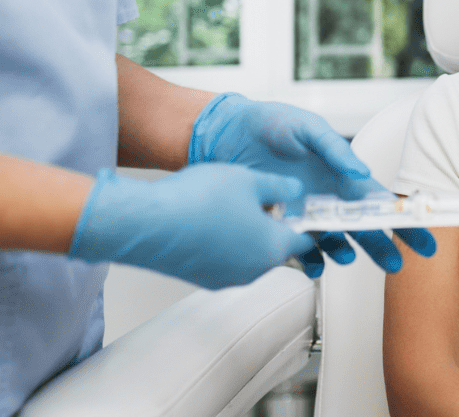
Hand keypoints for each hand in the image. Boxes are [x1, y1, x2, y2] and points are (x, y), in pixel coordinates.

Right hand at [68, 164, 314, 289]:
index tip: (313, 214)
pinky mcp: (202, 278)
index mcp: (273, 248)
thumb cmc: (196, 201)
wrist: (145, 222)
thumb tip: (295, 191)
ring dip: (248, 234)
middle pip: (277, 248)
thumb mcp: (250, 180)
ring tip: (232, 206)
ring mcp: (226, 278)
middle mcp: (253, 270)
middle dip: (276, 226)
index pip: (308, 240)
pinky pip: (224, 260)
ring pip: (250, 254)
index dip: (312, 224)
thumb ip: (281, 187)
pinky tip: (210, 220)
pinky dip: (225, 244)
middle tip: (266, 201)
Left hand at [188, 94, 435, 275]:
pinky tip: (312, 266)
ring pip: (336, 243)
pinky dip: (309, 261)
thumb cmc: (270, 123)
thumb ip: (335, 149)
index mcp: (343, 176)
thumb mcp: (307, 128)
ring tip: (345, 258)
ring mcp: (307, 214)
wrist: (226, 133)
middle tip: (395, 266)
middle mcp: (329, 198)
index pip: (382, 203)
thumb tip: (361, 172)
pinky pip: (300, 250)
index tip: (422, 240)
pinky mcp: (281, 224)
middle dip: (382, 248)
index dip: (404, 222)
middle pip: (365, 230)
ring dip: (344, 253)